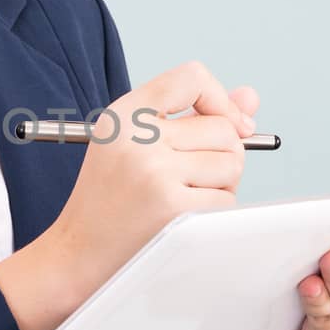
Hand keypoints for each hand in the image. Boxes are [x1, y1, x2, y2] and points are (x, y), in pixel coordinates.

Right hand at [51, 62, 259, 307]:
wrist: (78, 252)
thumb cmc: (112, 198)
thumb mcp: (139, 144)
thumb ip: (195, 116)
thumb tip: (251, 97)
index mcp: (124, 114)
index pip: (192, 77)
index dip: (220, 99)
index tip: (227, 123)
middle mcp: (137, 136)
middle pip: (224, 128)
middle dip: (222, 154)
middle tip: (190, 176)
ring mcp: (154, 171)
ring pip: (232, 163)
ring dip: (221, 184)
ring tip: (185, 195)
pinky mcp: (171, 206)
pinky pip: (226, 199)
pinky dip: (214, 210)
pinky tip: (183, 216)